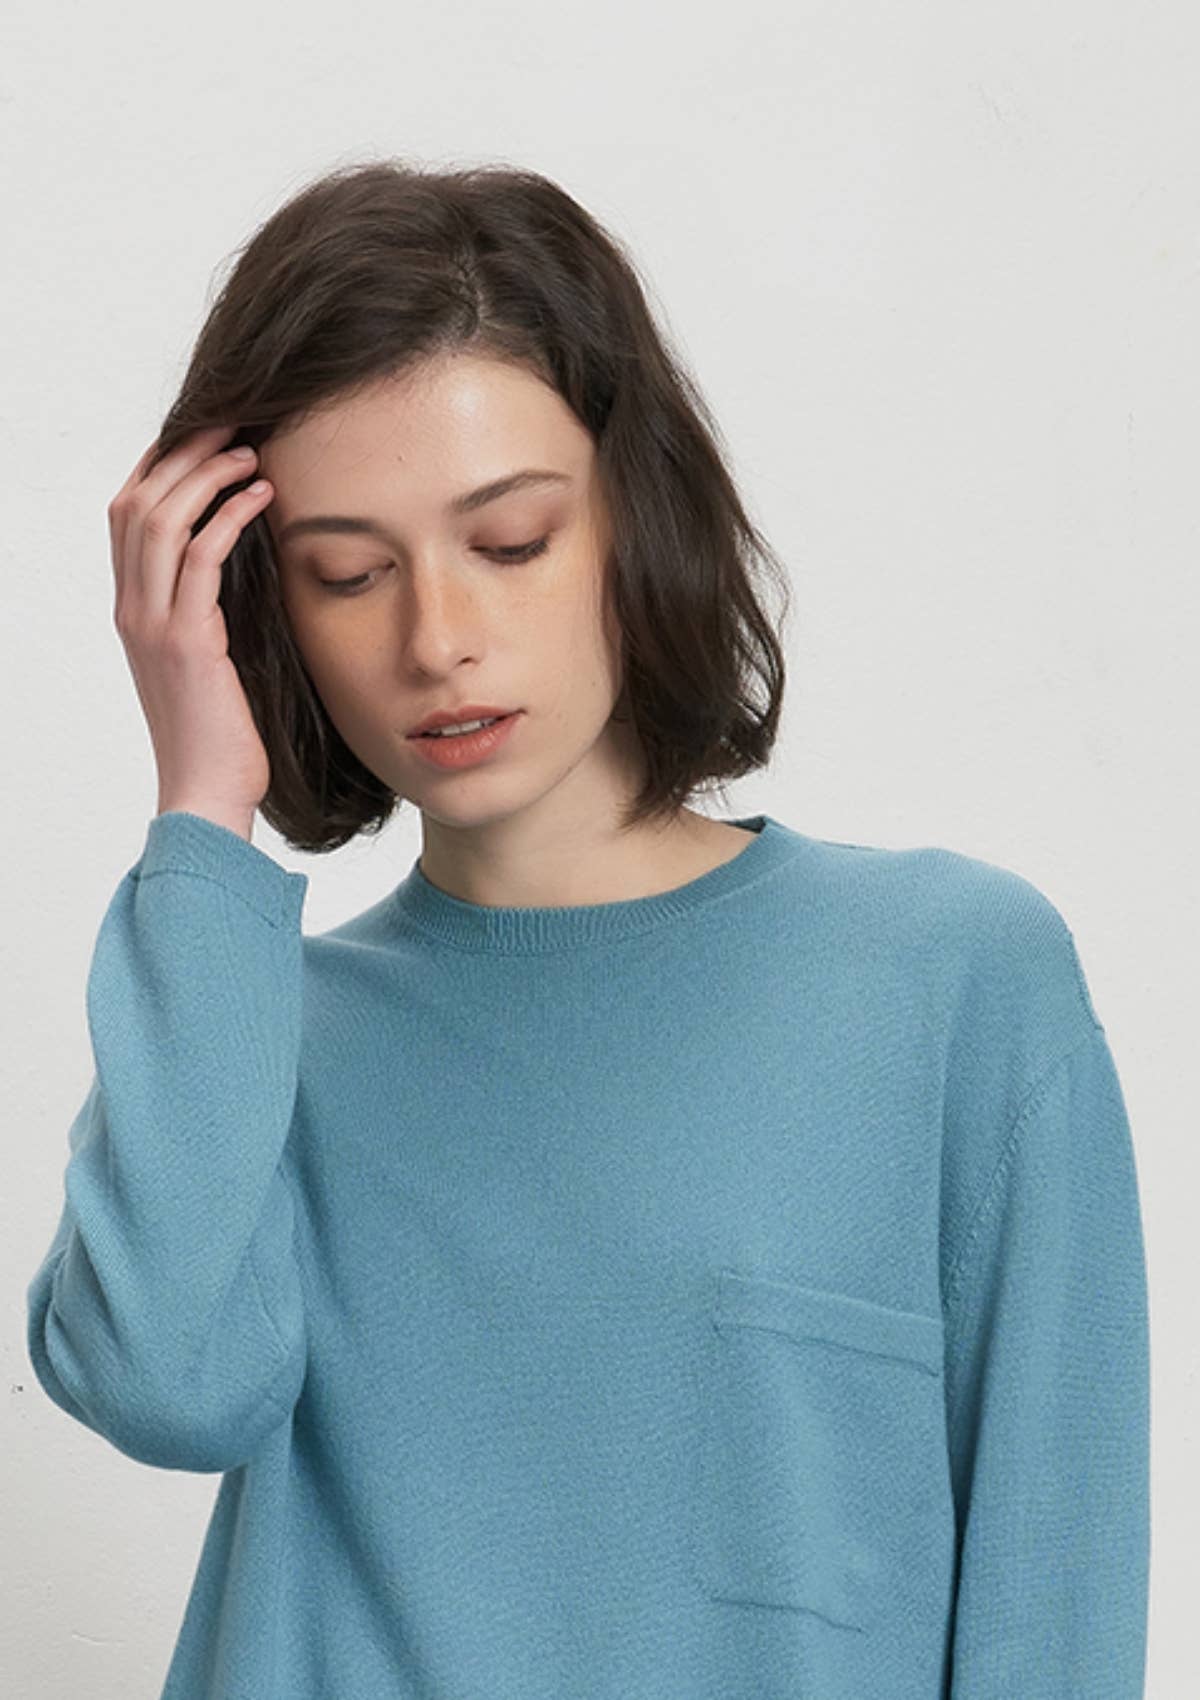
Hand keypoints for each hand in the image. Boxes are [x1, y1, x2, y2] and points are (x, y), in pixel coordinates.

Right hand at [108, 424, 276, 836]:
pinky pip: (200, 558)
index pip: (128, 515)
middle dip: (183, 454)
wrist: (208, 792)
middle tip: (231, 425)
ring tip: (252, 453)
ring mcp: (153, 625)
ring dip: (207, 476)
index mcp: (133, 611)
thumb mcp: (209, 661)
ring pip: (161, 520)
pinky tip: (263, 497)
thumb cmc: (221, 734)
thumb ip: (209, 613)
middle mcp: (133, 610)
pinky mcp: (186, 642)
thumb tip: (243, 571)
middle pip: (138, 502)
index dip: (160, 466)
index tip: (204, 438)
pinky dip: (230, 517)